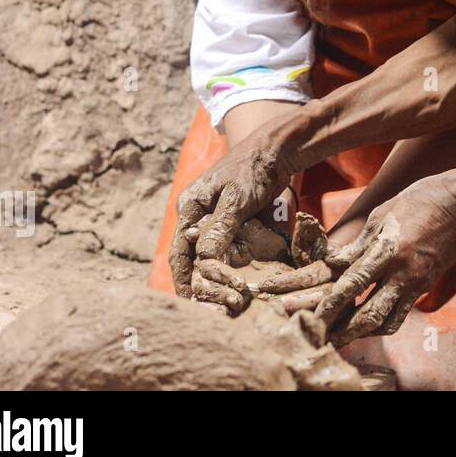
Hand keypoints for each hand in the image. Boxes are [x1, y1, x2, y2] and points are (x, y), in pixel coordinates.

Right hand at [168, 136, 292, 297]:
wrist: (276, 151)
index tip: (191, 301)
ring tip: (225, 300)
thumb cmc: (252, 169)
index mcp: (189, 208)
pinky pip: (227, 249)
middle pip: (192, 258)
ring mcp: (215, 219)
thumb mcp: (236, 199)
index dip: (183, 279)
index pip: (179, 252)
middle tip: (213, 305)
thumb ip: (220, 227)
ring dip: (216, 277)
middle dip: (200, 282)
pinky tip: (238, 282)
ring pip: (210, 256)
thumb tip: (203, 260)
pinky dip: (230, 266)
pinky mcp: (234, 222)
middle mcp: (197, 216)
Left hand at [312, 167, 455, 344]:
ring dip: (361, 333)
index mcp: (387, 249)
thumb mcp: (382, 215)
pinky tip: (366, 324)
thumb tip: (332, 262)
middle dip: (342, 329)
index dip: (330, 303)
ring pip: (386, 322)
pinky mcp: (425, 286)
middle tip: (321, 337)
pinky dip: (382, 324)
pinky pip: (400, 314)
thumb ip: (358, 244)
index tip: (312, 314)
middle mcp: (402, 272)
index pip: (352, 283)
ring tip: (340, 338)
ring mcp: (416, 282)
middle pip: (368, 313)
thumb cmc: (420, 201)